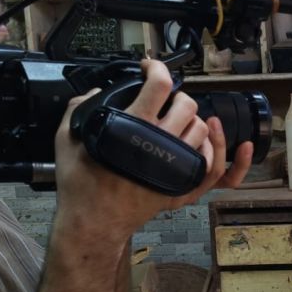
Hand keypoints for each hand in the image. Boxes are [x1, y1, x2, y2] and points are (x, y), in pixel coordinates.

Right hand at [53, 59, 252, 237]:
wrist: (94, 223)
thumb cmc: (80, 185)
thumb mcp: (66, 139)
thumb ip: (79, 108)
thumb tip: (97, 91)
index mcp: (133, 127)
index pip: (159, 85)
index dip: (157, 68)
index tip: (150, 68)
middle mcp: (161, 143)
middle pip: (188, 106)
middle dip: (177, 96)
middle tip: (163, 100)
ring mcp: (176, 166)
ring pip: (202, 131)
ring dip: (195, 120)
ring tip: (179, 120)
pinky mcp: (183, 186)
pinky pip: (215, 168)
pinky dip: (223, 154)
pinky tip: (225, 140)